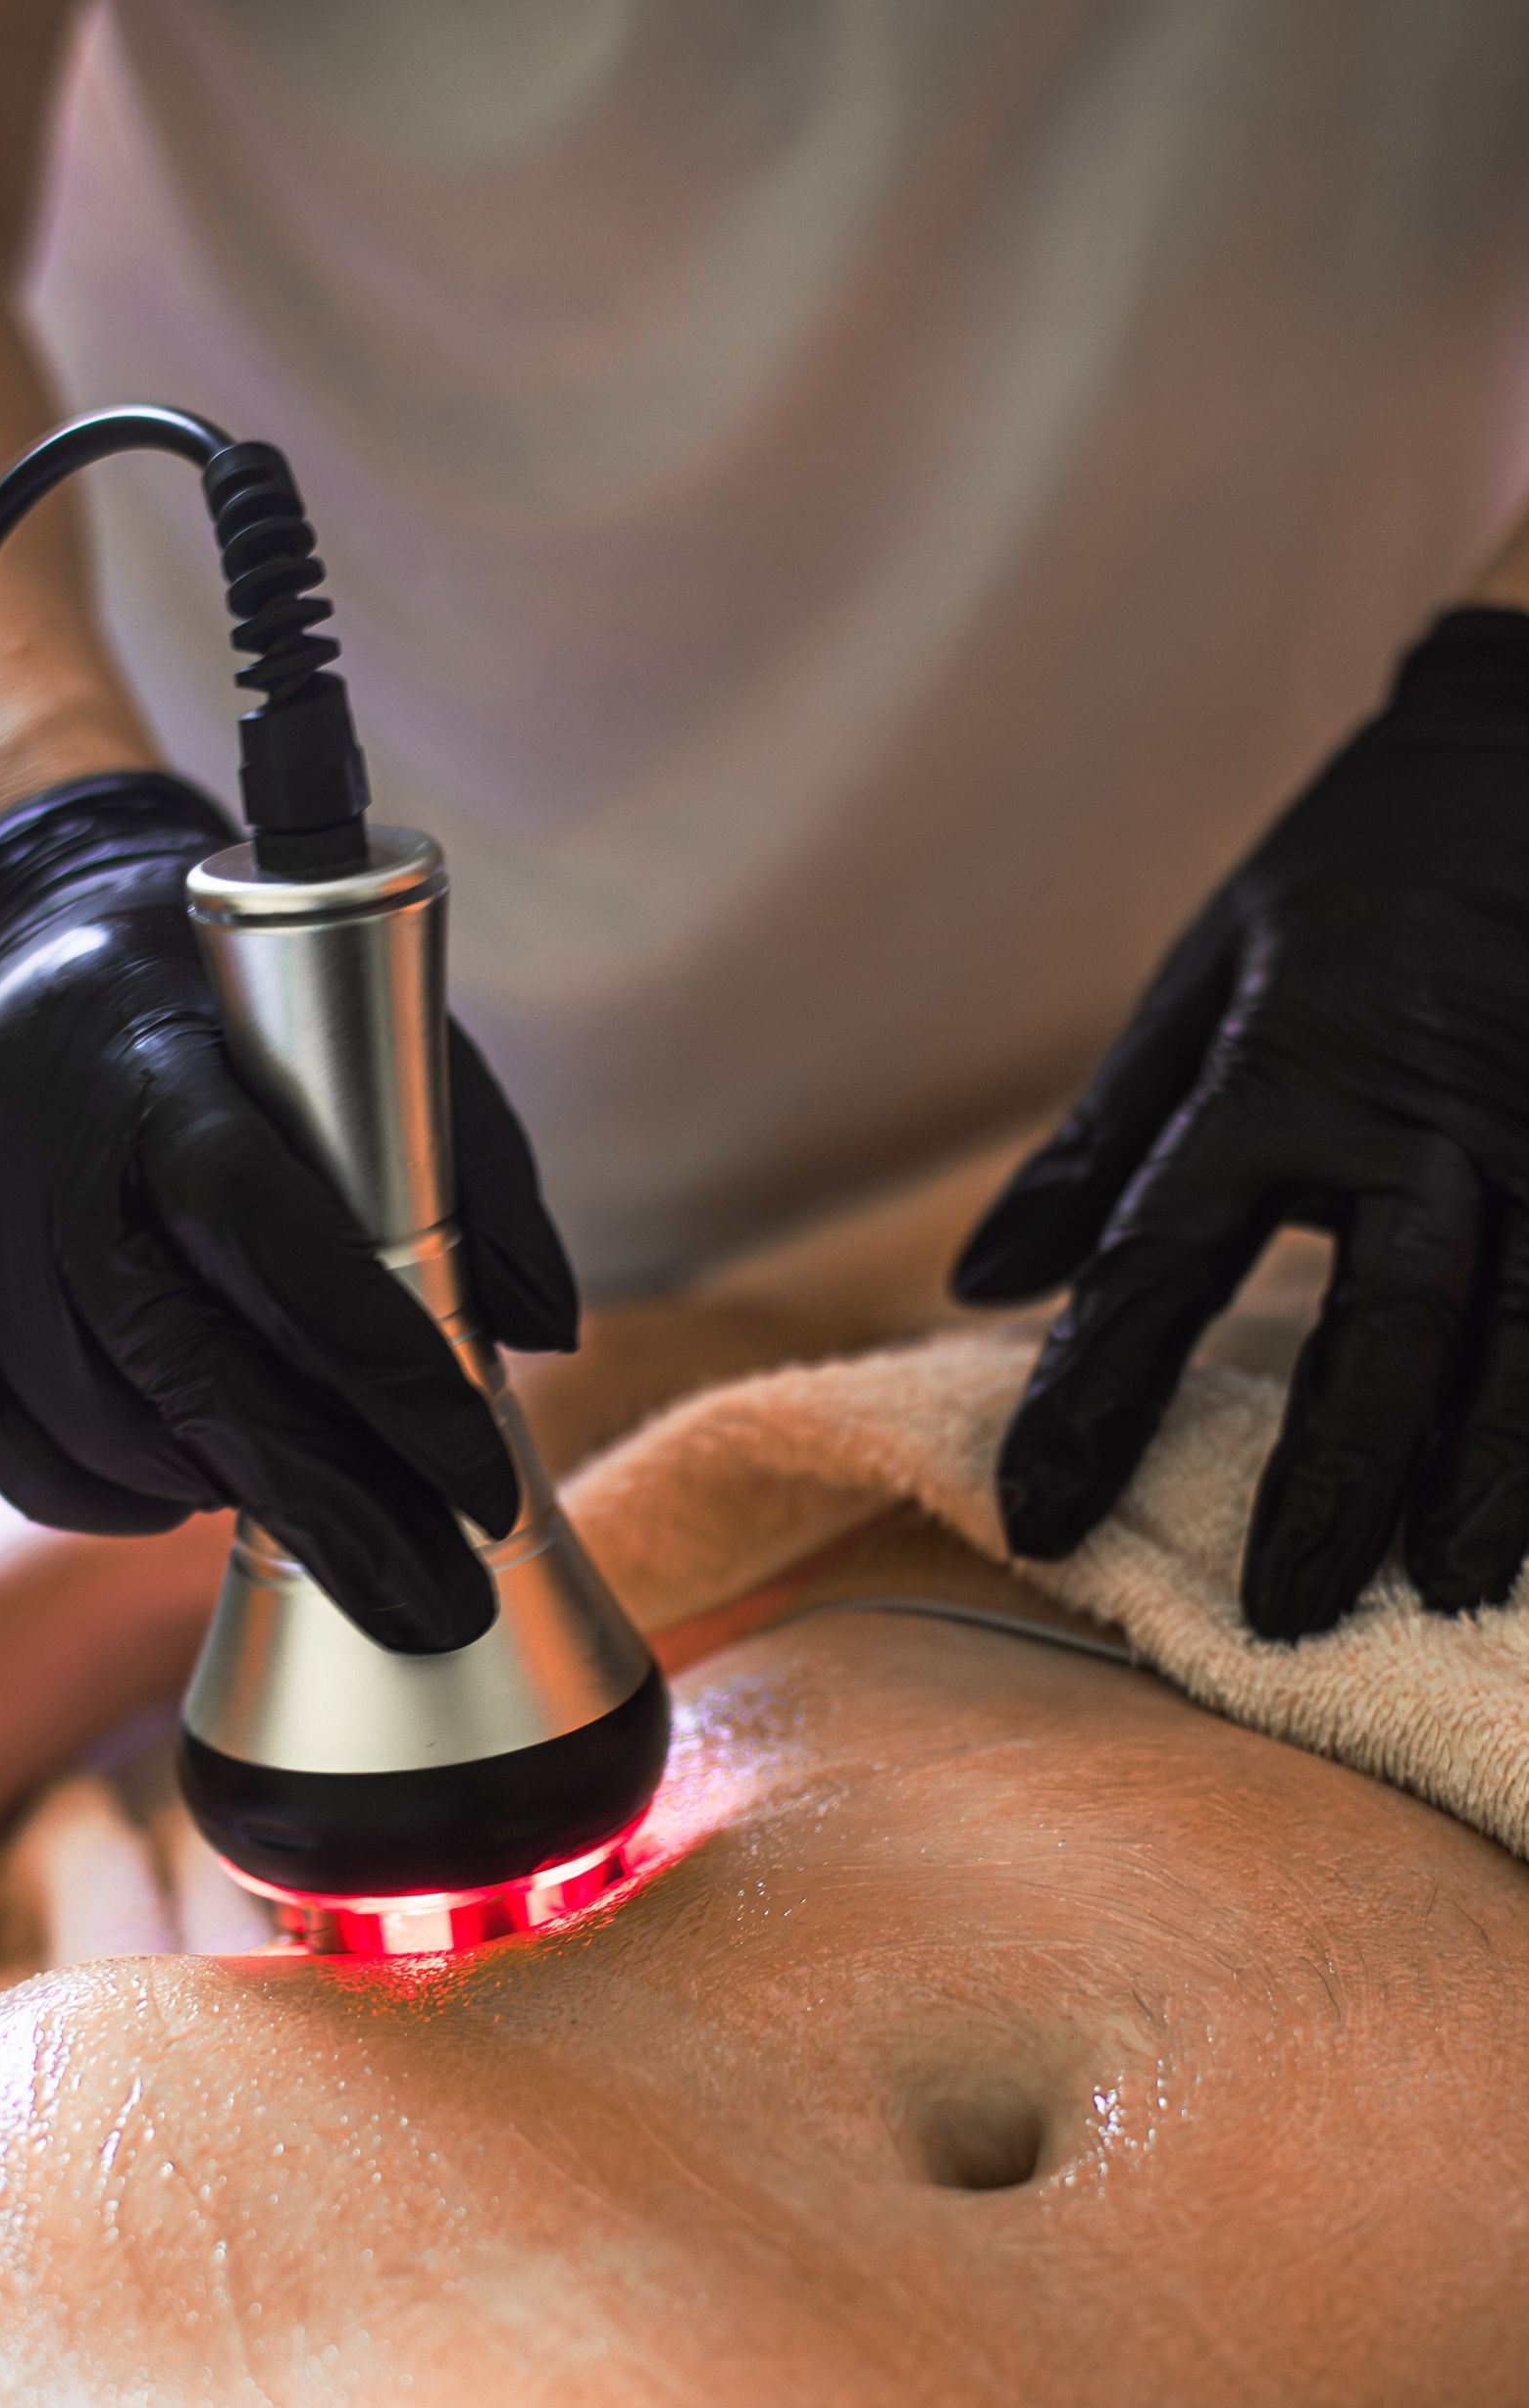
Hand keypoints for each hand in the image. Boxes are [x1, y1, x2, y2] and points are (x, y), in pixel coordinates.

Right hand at [0, 773, 576, 1652]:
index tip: (480, 1483)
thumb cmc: (243, 1019)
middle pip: (178, 1363)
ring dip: (217, 1493)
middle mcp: (38, 1140)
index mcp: (163, 1064)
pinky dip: (110, 1496)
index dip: (378, 1371)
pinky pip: (11, 1446)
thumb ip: (473, 1178)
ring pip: (90, 1423)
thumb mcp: (381, 1043)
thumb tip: (537, 1330)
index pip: (266, 1234)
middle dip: (326, 1501)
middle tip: (435, 1602)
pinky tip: (188, 1491)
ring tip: (326, 1518)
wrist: (43, 952)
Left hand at [952, 608, 1528, 1639]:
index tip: (1040, 1518)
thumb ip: (1099, 1146)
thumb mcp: (1198, 984)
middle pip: (1383, 1330)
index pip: (1160, 1268)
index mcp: (1278, 1078)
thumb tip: (985, 1283)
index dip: (1093, 1401)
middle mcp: (1421, 1121)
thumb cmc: (1342, 881)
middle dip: (1336, 1482)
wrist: (1525, 743)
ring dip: (1497, 1472)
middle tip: (1285, 1612)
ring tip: (1453, 1586)